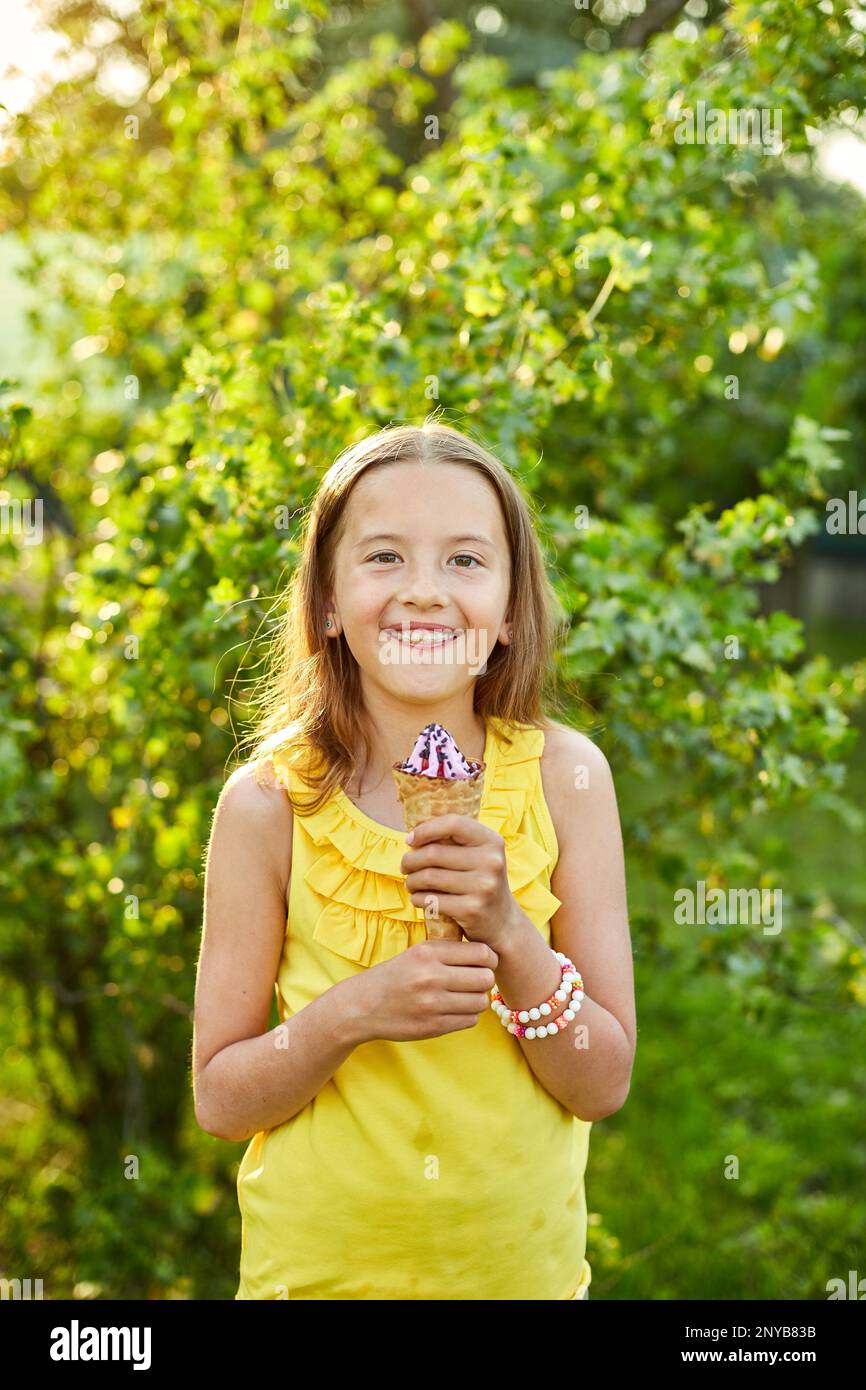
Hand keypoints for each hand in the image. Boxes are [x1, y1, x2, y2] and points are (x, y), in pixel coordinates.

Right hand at [346, 938, 498, 1042]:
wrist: (361, 1006)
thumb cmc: (394, 976)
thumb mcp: (416, 952)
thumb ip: (448, 951)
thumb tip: (487, 954)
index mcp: (428, 952)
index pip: (481, 953)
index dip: (489, 958)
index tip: (484, 962)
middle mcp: (431, 977)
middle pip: (485, 978)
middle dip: (485, 979)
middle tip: (475, 980)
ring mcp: (432, 1004)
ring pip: (480, 1002)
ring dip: (476, 999)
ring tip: (464, 996)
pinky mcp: (432, 1027)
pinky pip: (470, 1020)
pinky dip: (467, 1015)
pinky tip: (453, 1009)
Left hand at [400, 813, 519, 951]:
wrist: (503, 922)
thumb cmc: (480, 882)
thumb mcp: (479, 856)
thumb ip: (454, 841)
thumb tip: (413, 836)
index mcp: (492, 841)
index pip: (454, 823)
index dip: (426, 829)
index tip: (411, 840)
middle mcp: (491, 862)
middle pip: (434, 853)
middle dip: (410, 860)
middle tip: (405, 866)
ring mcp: (484, 887)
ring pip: (429, 877)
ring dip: (411, 881)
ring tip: (410, 883)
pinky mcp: (472, 910)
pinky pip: (431, 900)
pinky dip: (417, 899)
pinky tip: (419, 899)